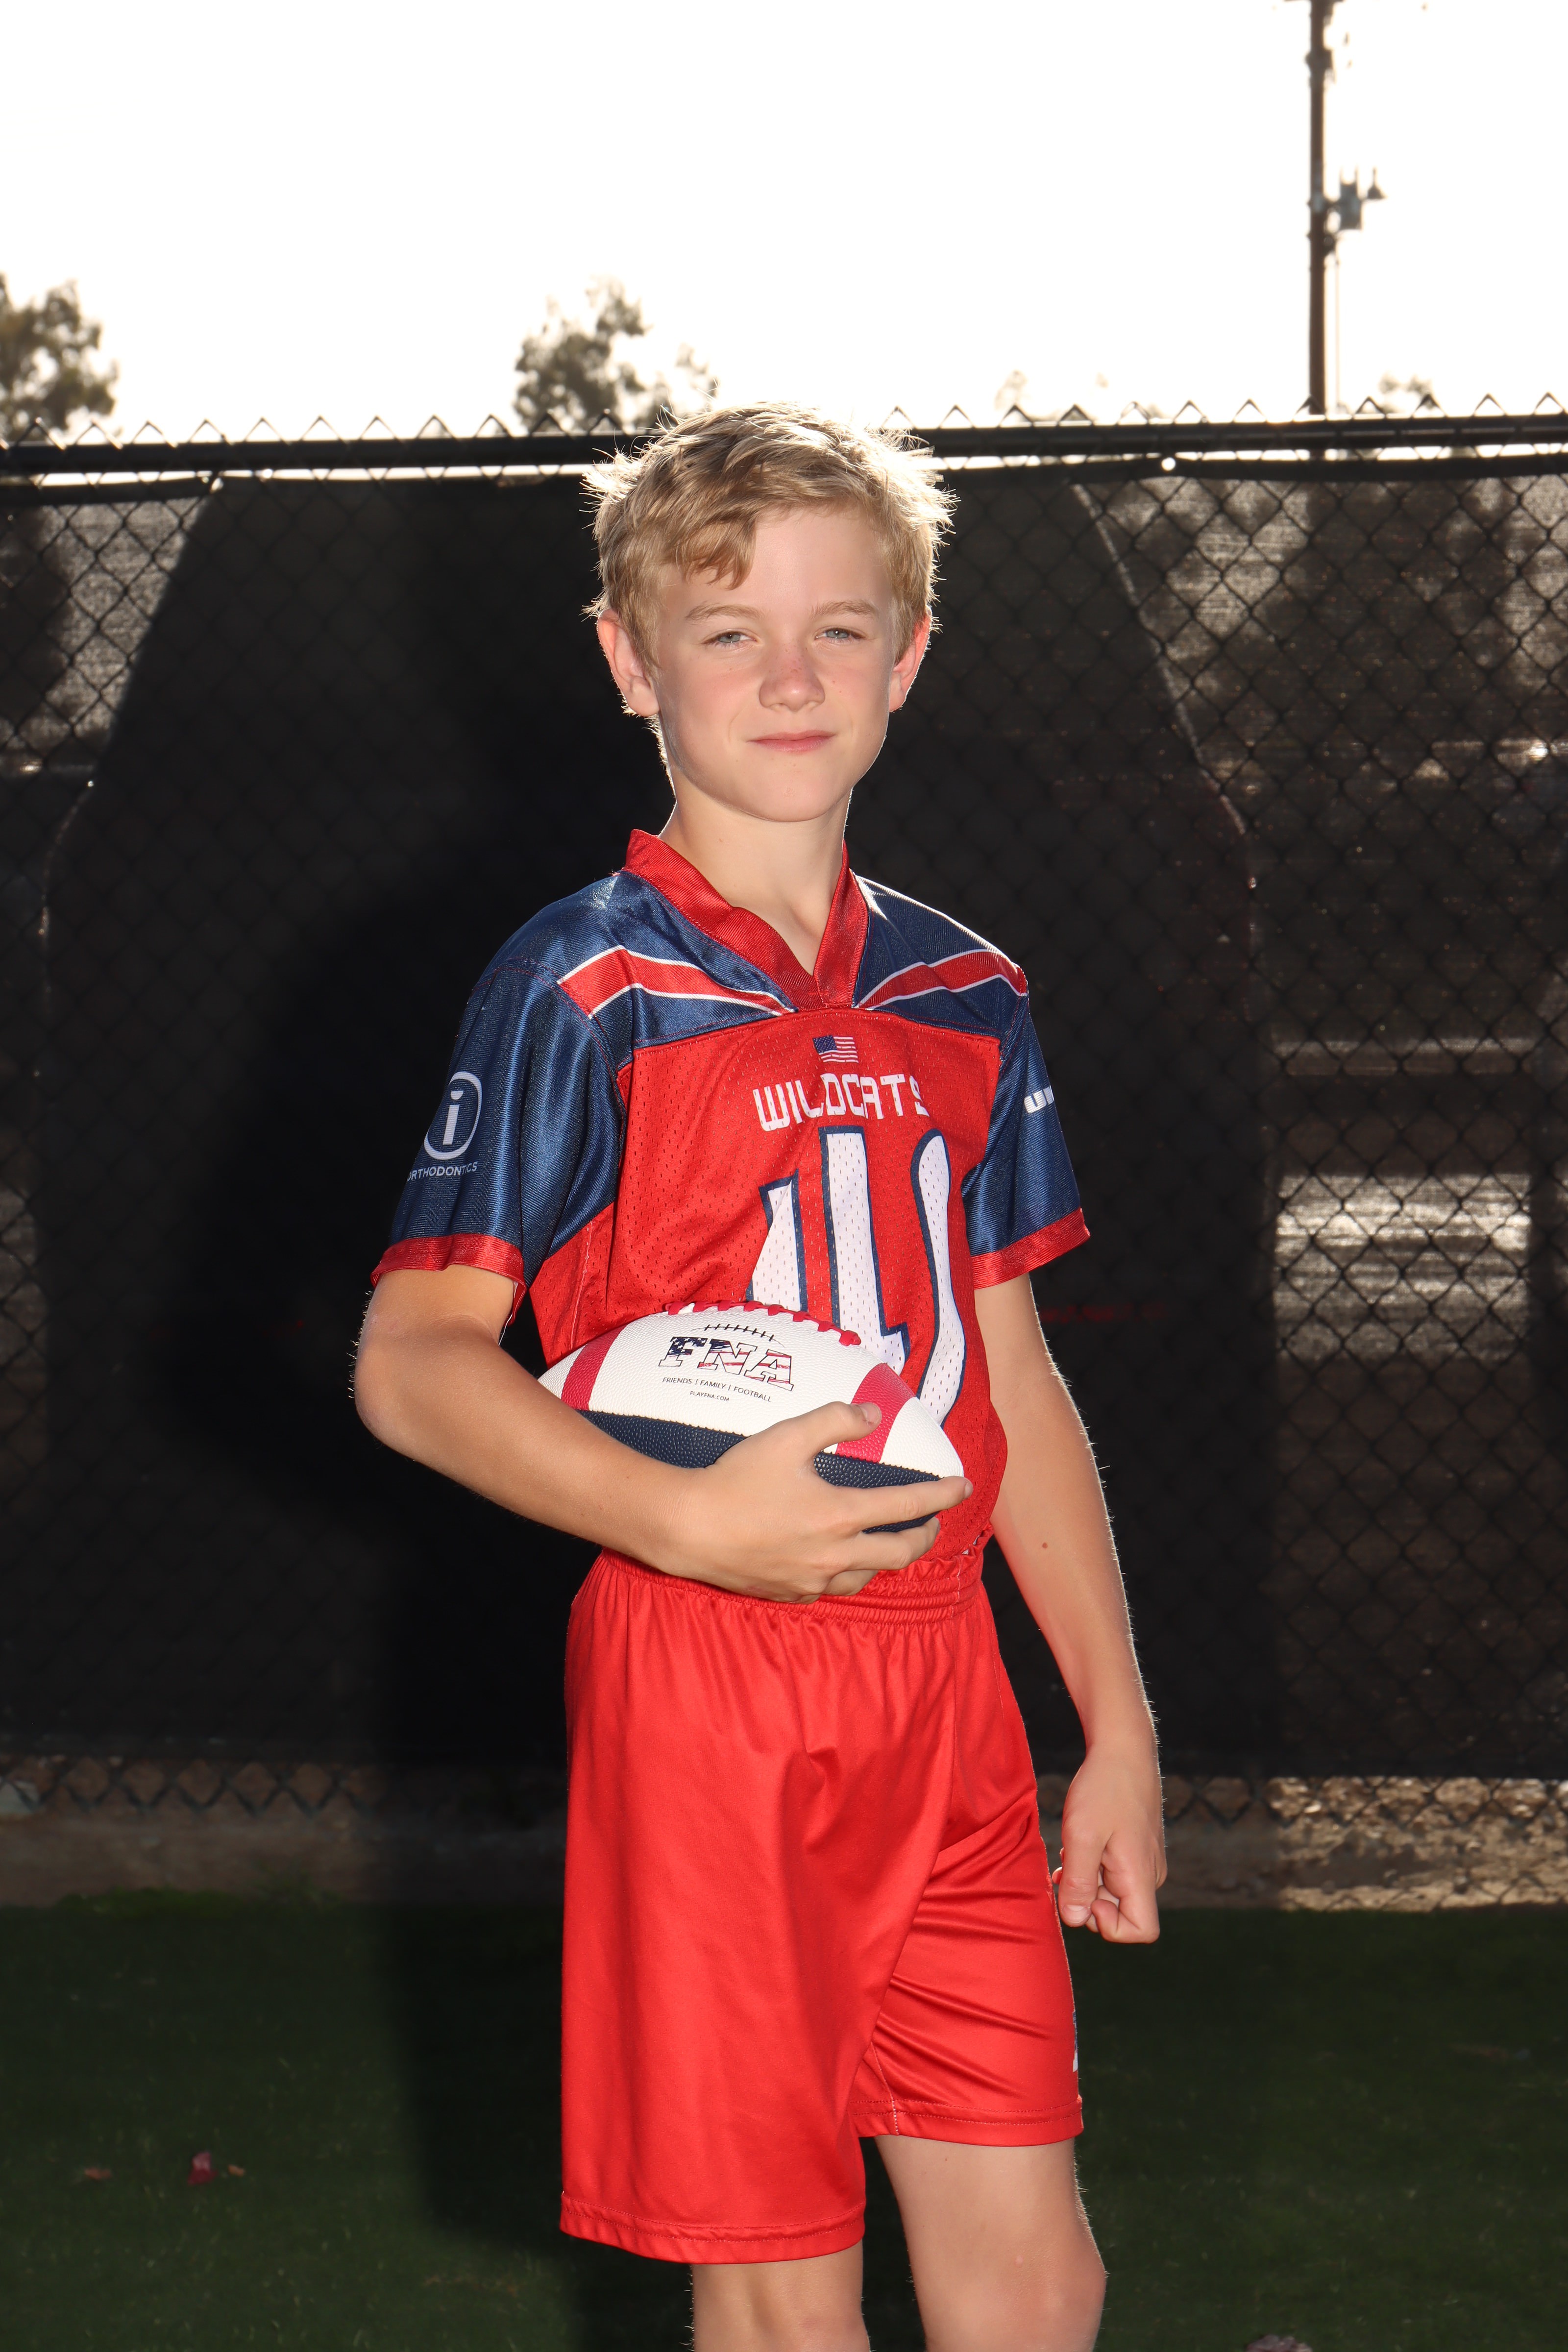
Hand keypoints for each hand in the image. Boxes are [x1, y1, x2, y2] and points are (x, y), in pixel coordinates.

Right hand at [657, 1401, 971, 1603]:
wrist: (687, 1529)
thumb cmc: (736, 1479)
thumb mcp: (786, 1436)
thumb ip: (835, 1421)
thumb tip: (874, 1417)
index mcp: (841, 1515)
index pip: (909, 1505)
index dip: (941, 1495)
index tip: (962, 1486)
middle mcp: (835, 1554)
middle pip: (901, 1553)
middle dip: (925, 1535)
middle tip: (932, 1522)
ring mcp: (812, 1580)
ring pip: (869, 1576)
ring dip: (887, 1558)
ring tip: (889, 1542)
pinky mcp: (789, 1594)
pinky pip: (831, 1588)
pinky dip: (846, 1573)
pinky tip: (837, 1561)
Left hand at [1052, 1737, 1165, 1941]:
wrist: (1123, 1748)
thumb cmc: (1104, 1787)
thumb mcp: (1083, 1835)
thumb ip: (1080, 1882)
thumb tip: (1076, 1921)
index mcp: (1142, 1875)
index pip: (1141, 1931)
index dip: (1109, 1926)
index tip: (1086, 1892)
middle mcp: (1149, 1874)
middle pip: (1120, 1913)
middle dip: (1087, 1897)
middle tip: (1070, 1862)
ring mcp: (1144, 1861)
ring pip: (1112, 1892)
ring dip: (1086, 1879)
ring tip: (1073, 1848)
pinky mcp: (1135, 1849)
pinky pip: (1112, 1874)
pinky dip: (1092, 1867)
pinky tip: (1078, 1845)